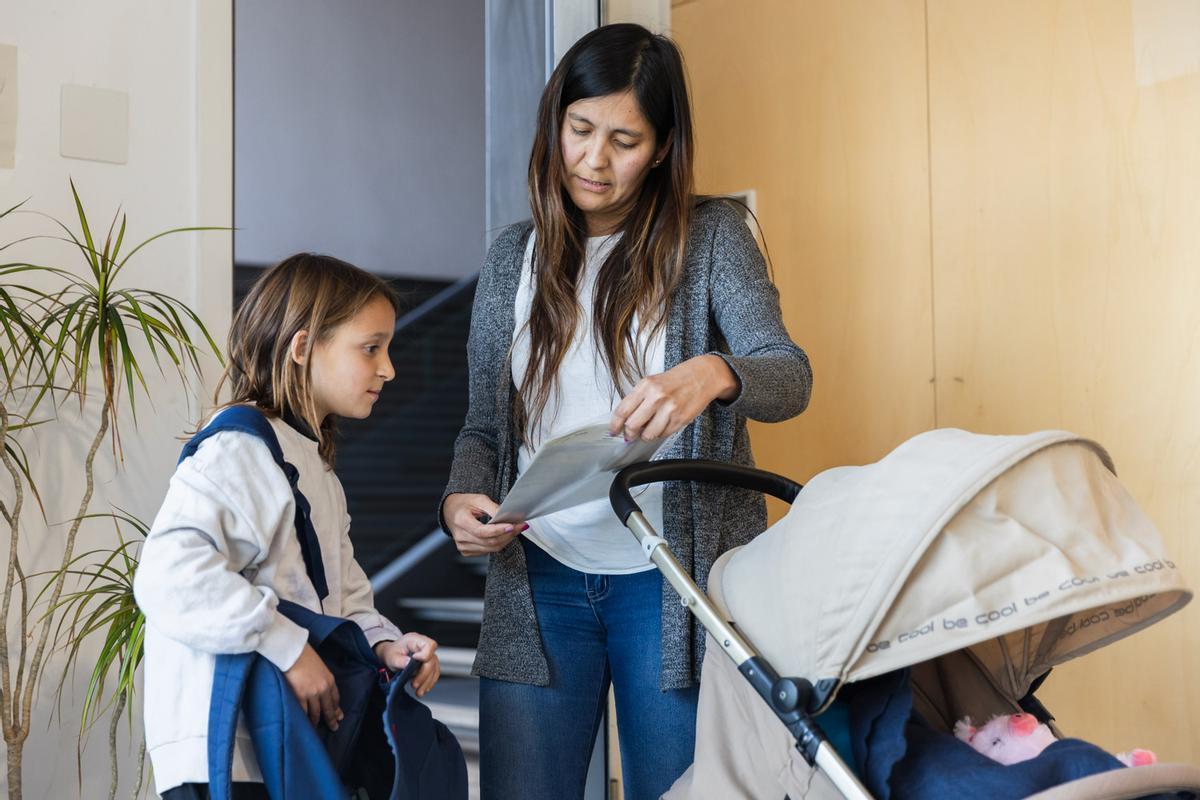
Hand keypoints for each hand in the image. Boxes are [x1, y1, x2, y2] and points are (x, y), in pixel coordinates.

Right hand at [284, 643, 342, 729]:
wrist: (292, 651)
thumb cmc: (304, 655)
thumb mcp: (319, 666)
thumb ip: (321, 679)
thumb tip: (319, 688)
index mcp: (329, 680)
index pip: (335, 698)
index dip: (336, 708)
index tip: (338, 716)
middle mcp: (323, 688)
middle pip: (328, 708)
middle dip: (331, 719)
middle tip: (334, 727)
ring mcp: (312, 694)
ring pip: (316, 713)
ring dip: (316, 722)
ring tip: (315, 729)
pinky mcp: (300, 696)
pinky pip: (303, 712)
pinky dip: (304, 719)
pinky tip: (304, 724)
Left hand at [375, 633, 440, 696]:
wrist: (392, 656)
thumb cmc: (392, 654)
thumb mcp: (391, 657)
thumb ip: (399, 660)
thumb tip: (409, 663)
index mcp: (415, 640)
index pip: (429, 645)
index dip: (425, 656)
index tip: (414, 663)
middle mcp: (424, 647)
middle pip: (432, 660)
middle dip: (424, 675)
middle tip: (414, 685)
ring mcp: (429, 655)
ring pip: (434, 669)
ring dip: (427, 682)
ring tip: (418, 692)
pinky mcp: (430, 664)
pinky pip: (434, 673)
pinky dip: (429, 682)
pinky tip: (423, 689)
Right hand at [443, 493, 526, 556]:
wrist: (450, 511)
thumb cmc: (463, 504)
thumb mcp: (479, 499)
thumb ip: (493, 508)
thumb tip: (507, 516)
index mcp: (461, 521)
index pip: (482, 531)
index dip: (499, 530)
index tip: (512, 526)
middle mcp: (460, 536)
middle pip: (489, 542)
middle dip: (508, 534)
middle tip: (520, 526)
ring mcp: (463, 546)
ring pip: (491, 548)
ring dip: (506, 540)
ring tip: (514, 529)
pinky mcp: (467, 551)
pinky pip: (487, 551)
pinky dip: (498, 544)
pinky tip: (503, 535)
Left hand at [609, 355, 738, 441]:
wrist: (703, 375)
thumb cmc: (677, 379)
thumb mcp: (653, 382)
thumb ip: (638, 398)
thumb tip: (625, 419)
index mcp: (646, 385)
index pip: (623, 410)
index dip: (615, 425)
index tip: (613, 431)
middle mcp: (656, 397)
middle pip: (632, 425)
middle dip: (629, 433)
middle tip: (630, 435)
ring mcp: (669, 409)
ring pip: (648, 434)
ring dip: (646, 435)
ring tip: (649, 429)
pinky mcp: (680, 419)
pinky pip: (663, 435)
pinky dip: (660, 433)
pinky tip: (662, 424)